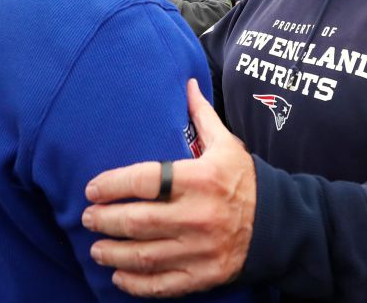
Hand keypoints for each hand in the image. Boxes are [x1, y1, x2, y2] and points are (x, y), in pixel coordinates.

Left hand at [83, 79, 255, 296]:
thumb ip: (202, 116)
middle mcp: (199, 215)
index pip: (145, 180)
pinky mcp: (204, 275)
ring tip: (96, 248)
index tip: (92, 188)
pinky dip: (136, 284)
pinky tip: (119, 276)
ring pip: (145, 255)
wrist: (278, 223)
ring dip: (113, 253)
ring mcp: (201, 248)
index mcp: (201, 179)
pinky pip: (163, 284)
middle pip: (138, 221)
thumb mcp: (226, 145)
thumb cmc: (244, 180)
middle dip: (105, 220)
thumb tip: (187, 83)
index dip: (113, 184)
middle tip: (87, 218)